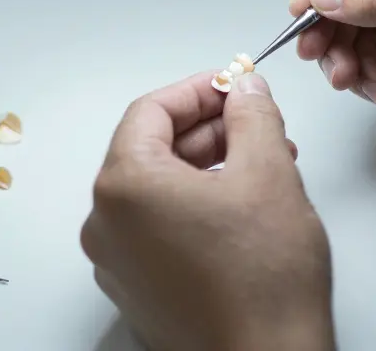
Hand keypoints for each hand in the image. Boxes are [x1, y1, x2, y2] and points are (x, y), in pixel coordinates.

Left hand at [81, 71, 335, 350]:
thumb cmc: (263, 281)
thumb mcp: (269, 172)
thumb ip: (253, 115)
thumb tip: (245, 89)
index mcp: (124, 186)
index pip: (150, 111)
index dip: (198, 90)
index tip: (234, 84)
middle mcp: (106, 224)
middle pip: (151, 150)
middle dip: (208, 130)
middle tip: (256, 122)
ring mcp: (117, 263)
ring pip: (158, 191)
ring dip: (206, 168)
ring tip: (262, 165)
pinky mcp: (138, 292)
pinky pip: (158, 229)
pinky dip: (194, 207)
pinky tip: (242, 209)